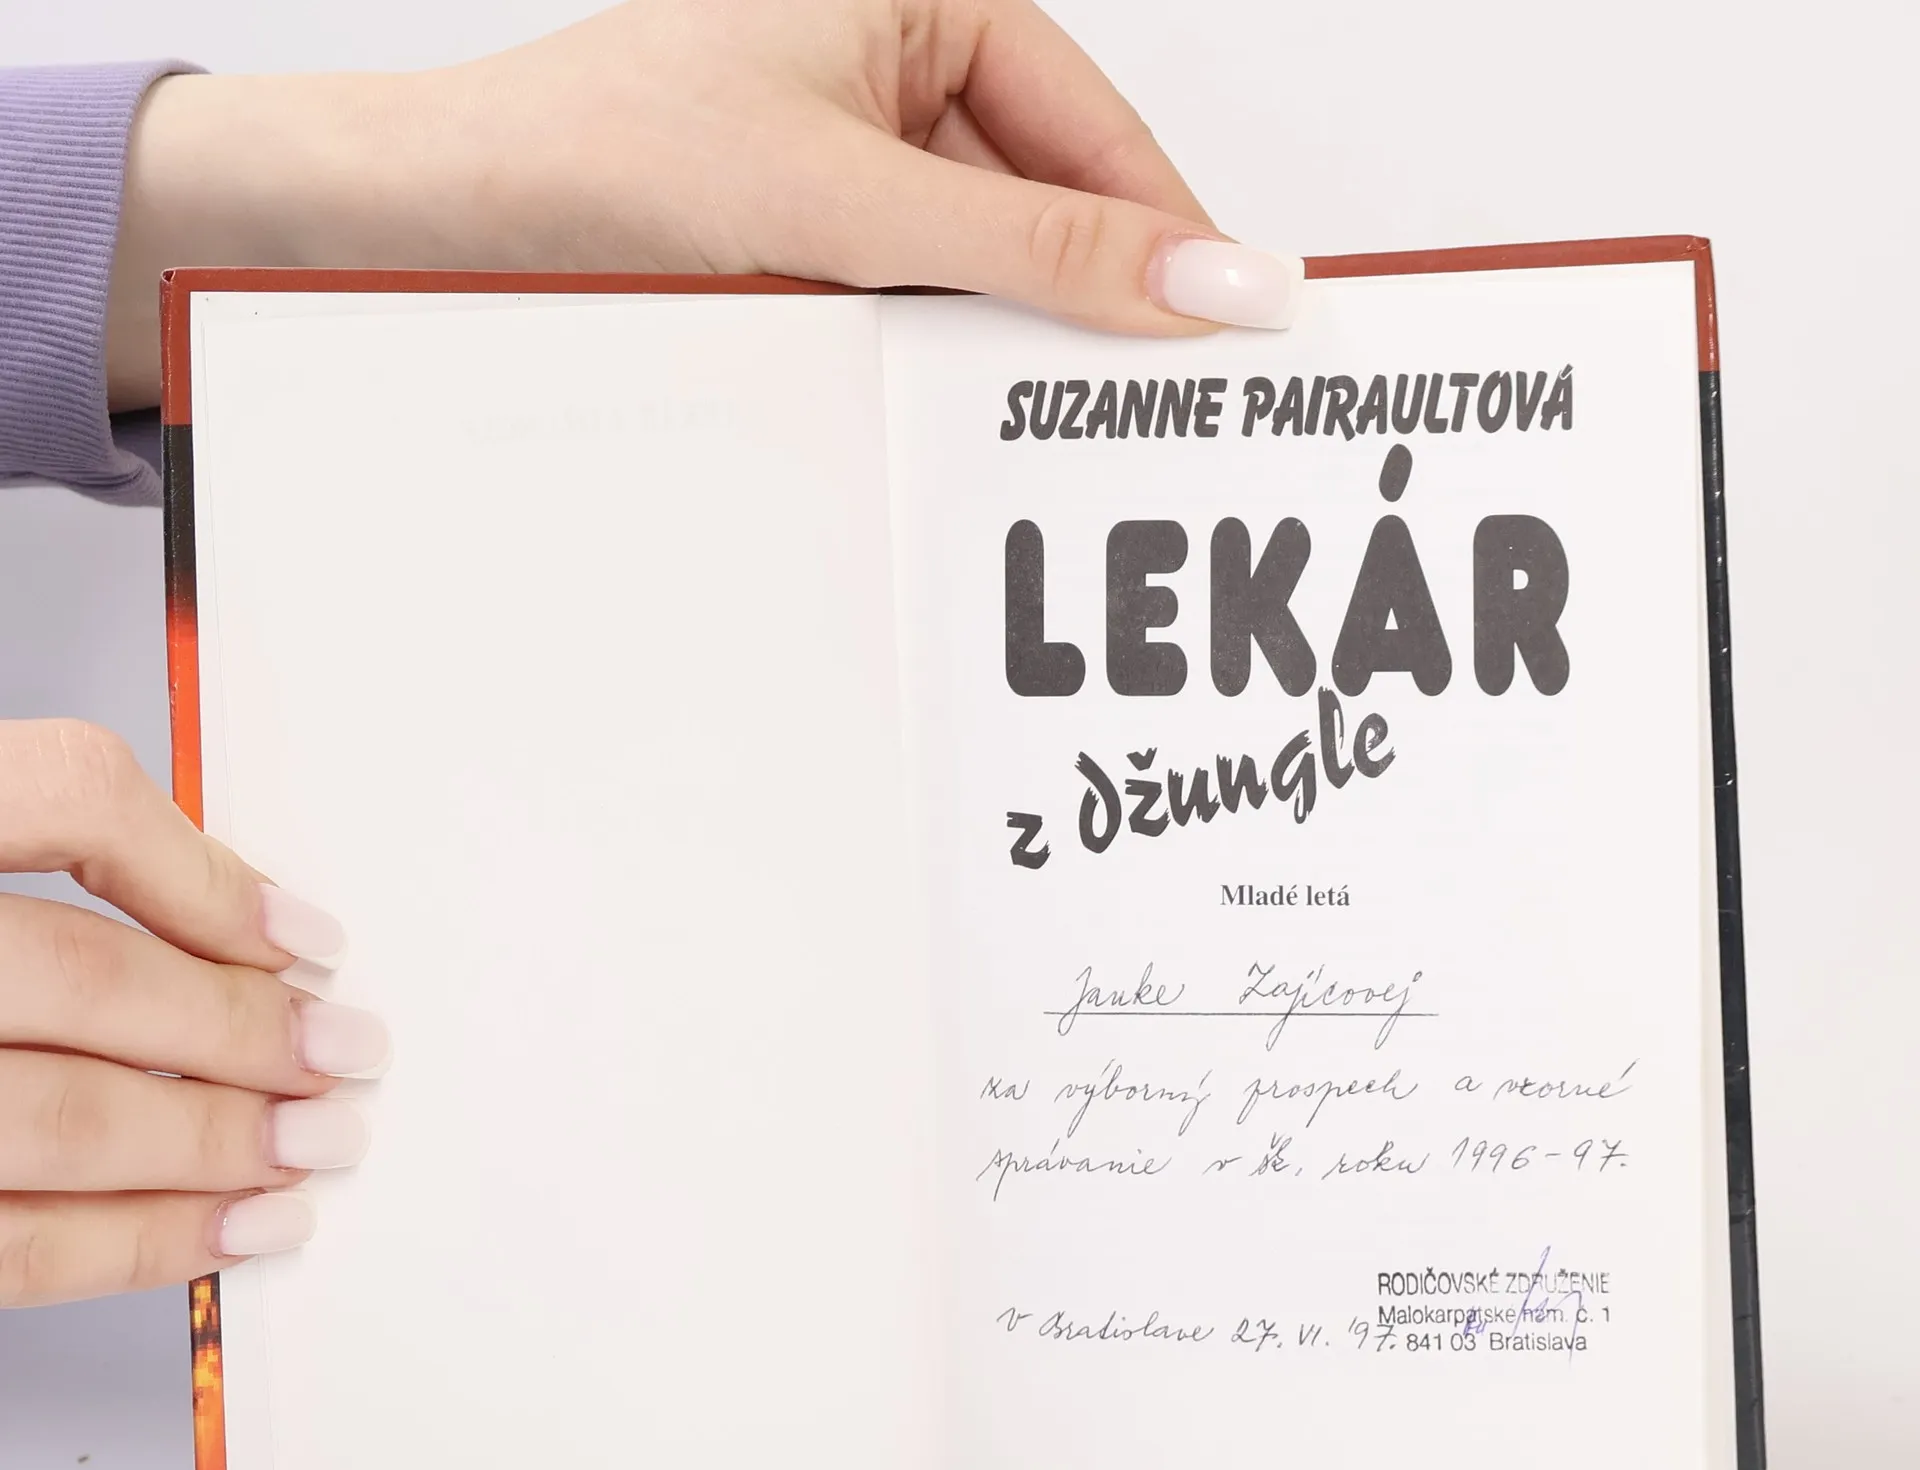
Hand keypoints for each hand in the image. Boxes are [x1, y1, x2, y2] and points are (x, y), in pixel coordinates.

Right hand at [0, 721, 388, 1308]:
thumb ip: (19, 856)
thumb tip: (226, 923)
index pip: (66, 794)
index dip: (206, 870)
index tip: (305, 936)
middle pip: (82, 977)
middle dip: (244, 1030)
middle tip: (346, 1057)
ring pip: (59, 1118)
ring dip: (216, 1144)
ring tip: (313, 1149)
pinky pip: (8, 1244)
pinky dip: (134, 1243)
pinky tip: (223, 1232)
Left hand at [108, 0, 1298, 406]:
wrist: (447, 219)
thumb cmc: (608, 155)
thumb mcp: (855, 206)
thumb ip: (1035, 253)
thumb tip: (1203, 279)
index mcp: (922, 1)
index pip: (1095, 129)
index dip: (1165, 235)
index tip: (1232, 330)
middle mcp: (892, 69)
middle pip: (1047, 201)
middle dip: (1085, 299)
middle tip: (1144, 397)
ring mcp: (851, 157)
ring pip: (981, 262)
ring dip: (1001, 337)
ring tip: (1024, 410)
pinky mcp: (810, 234)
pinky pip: (915, 298)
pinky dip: (935, 353)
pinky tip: (938, 402)